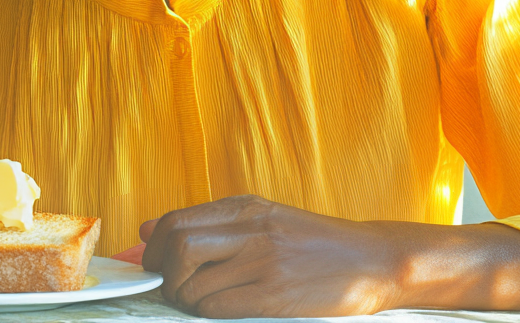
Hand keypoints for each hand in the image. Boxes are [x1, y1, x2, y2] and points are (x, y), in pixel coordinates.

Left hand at [137, 195, 519, 318]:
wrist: (371, 261)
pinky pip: (216, 307)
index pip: (176, 221)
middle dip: (164, 273)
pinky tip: (222, 309)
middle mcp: (251, 229)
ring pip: (192, 282)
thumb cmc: (315, 244)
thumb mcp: (264, 220)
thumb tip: (148, 231)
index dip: (154, 248)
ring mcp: (263, 263)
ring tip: (201, 299)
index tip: (154, 264)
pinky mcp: (274, 296)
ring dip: (185, 298)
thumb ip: (210, 224)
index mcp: (246, 208)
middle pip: (177, 247)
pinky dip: (207, 312)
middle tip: (172, 287)